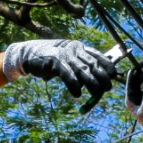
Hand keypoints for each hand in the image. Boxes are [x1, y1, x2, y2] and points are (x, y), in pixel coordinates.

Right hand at [1, 38, 118, 103]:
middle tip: (108, 88)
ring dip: (91, 82)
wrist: (28, 55)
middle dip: (101, 76)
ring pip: (82, 70)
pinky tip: (77, 94)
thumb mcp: (67, 60)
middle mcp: (73, 49)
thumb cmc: (50, 60)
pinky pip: (67, 74)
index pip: (96, 55)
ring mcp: (64, 55)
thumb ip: (79, 67)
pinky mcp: (54, 62)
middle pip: (91, 63)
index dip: (106, 64)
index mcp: (78, 47)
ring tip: (98, 93)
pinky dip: (73, 85)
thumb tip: (94, 82)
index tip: (114, 74)